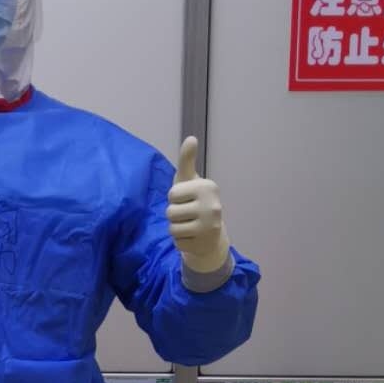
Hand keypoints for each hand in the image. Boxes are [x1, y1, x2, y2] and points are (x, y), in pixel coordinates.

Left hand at [167, 136, 231, 276]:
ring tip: (189, 225)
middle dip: (174, 215)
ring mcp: (210, 227)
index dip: (174, 198)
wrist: (211, 234)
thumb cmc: (195, 201)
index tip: (186, 199)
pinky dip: (181, 241)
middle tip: (188, 214)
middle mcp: (213, 206)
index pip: (172, 194)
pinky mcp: (204, 244)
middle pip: (171, 212)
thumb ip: (187, 160)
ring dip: (176, 228)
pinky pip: (178, 243)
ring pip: (172, 229)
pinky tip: (192, 237)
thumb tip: (191, 138)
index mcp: (208, 187)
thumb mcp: (189, 180)